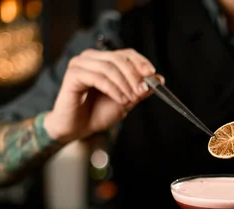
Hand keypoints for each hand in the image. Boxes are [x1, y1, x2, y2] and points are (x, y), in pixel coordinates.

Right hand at [45, 48, 163, 142]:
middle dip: (134, 75)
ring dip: (124, 84)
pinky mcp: (73, 74)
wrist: (77, 129)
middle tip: (142, 91)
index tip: (152, 74)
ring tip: (130, 99)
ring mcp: (80, 64)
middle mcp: (91, 58)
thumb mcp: (125, 101)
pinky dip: (113, 89)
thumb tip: (159, 78)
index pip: (126, 54)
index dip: (141, 62)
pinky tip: (120, 99)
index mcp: (104, 60)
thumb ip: (140, 90)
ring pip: (109, 67)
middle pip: (119, 58)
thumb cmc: (96, 114)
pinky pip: (98, 78)